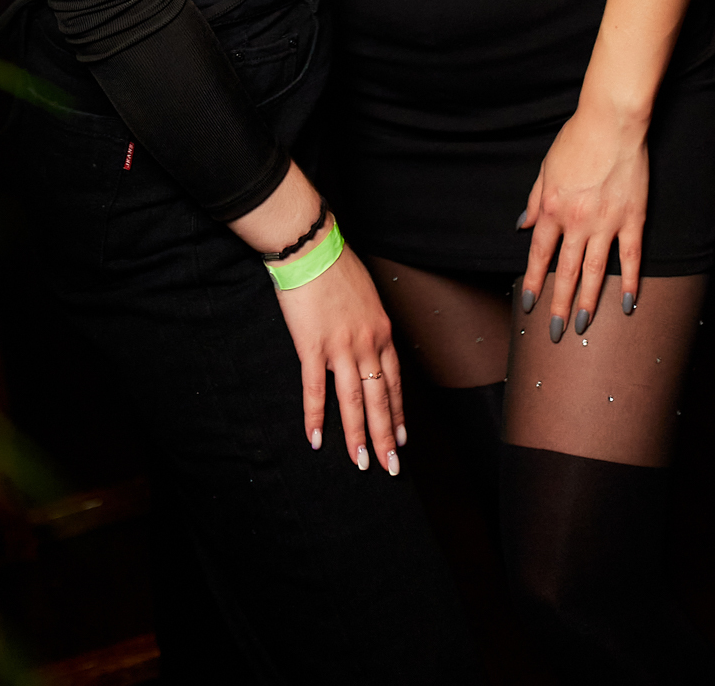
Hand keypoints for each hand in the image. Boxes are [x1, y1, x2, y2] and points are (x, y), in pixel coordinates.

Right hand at [274, 239, 405, 473]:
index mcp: (382, 332)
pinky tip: (316, 438)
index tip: (403, 438)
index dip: (399, 414)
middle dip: (386, 437)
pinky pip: (314, 389)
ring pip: (352, 401)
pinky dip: (315, 417)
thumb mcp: (368, 297)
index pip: (395, 383)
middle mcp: (366, 344)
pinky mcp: (312, 347)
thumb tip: (371, 345)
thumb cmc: (338, 267)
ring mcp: (340, 348)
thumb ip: (371, 325)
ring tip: (361, 462)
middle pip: (379, 399)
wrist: (311, 249)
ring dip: (357, 436)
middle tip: (390, 466)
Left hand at [517, 102, 648, 337]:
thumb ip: (535, 201)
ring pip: (595, 271)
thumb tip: (522, 226)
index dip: (533, 281)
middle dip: (559, 304)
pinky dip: (630, 282)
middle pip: (565, 271)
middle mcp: (577, 221)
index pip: (539, 254)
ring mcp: (607, 222)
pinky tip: (629, 304)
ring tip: (583, 327)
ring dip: (588, 302)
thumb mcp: (546, 168)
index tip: (529, 304)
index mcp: (553, 208)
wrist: (612, 122)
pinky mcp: (633, 219)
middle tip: (555, 332)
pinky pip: (631, 258)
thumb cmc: (576, 140)